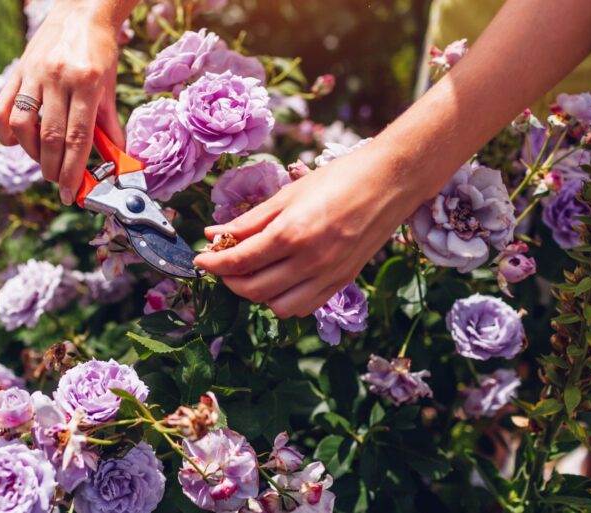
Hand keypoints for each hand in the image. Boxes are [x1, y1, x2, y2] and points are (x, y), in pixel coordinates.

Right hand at [0, 0, 125, 204]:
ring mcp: (34, 73)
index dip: (73, 171)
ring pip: (22, 125)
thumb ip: (109, 125)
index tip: (71, 194)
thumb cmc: (100, 52)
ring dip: (31, 152)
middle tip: (59, 182)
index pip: (77, 138)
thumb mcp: (108, 87)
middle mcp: (58, 78)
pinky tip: (15, 142)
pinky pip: (2, 107)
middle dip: (53, 169)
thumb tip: (116, 159)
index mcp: (86, 83)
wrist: (82, 12)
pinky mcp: (18, 70)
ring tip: (43, 160)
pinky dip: (5, 131)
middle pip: (50, 137)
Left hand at [194, 141, 431, 317]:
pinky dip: (283, 300)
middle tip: (222, 263)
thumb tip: (213, 235)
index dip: (212, 263)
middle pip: (253, 289)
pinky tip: (279, 280)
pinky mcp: (342, 282)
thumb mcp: (287, 194)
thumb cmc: (338, 178)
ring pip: (277, 306)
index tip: (200, 260)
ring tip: (251, 272)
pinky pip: (304, 306)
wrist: (390, 182)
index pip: (238, 261)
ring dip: (256, 294)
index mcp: (292, 234)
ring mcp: (328, 275)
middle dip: (229, 280)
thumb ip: (249, 221)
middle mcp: (310, 261)